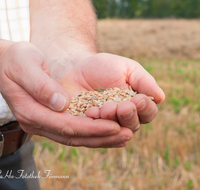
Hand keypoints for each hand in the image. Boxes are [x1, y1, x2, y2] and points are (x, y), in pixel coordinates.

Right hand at [0, 41, 122, 147]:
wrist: (7, 63)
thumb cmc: (16, 60)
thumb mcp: (24, 65)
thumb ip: (41, 85)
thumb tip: (61, 103)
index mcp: (31, 111)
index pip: (66, 125)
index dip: (91, 128)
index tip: (114, 126)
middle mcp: (38, 122)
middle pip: (73, 136)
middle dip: (101, 137)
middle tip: (127, 135)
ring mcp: (45, 122)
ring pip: (76, 136)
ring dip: (101, 138)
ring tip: (124, 135)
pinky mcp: (51, 118)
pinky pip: (74, 130)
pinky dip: (93, 132)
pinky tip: (109, 130)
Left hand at [50, 52, 164, 145]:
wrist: (77, 68)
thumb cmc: (104, 67)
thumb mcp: (126, 68)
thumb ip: (143, 81)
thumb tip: (160, 97)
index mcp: (136, 104)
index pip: (148, 112)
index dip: (146, 108)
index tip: (139, 100)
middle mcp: (123, 117)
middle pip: (133, 126)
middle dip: (128, 116)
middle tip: (122, 107)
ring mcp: (106, 123)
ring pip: (115, 132)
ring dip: (112, 121)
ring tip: (105, 109)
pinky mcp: (89, 126)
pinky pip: (94, 132)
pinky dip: (95, 125)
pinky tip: (91, 113)